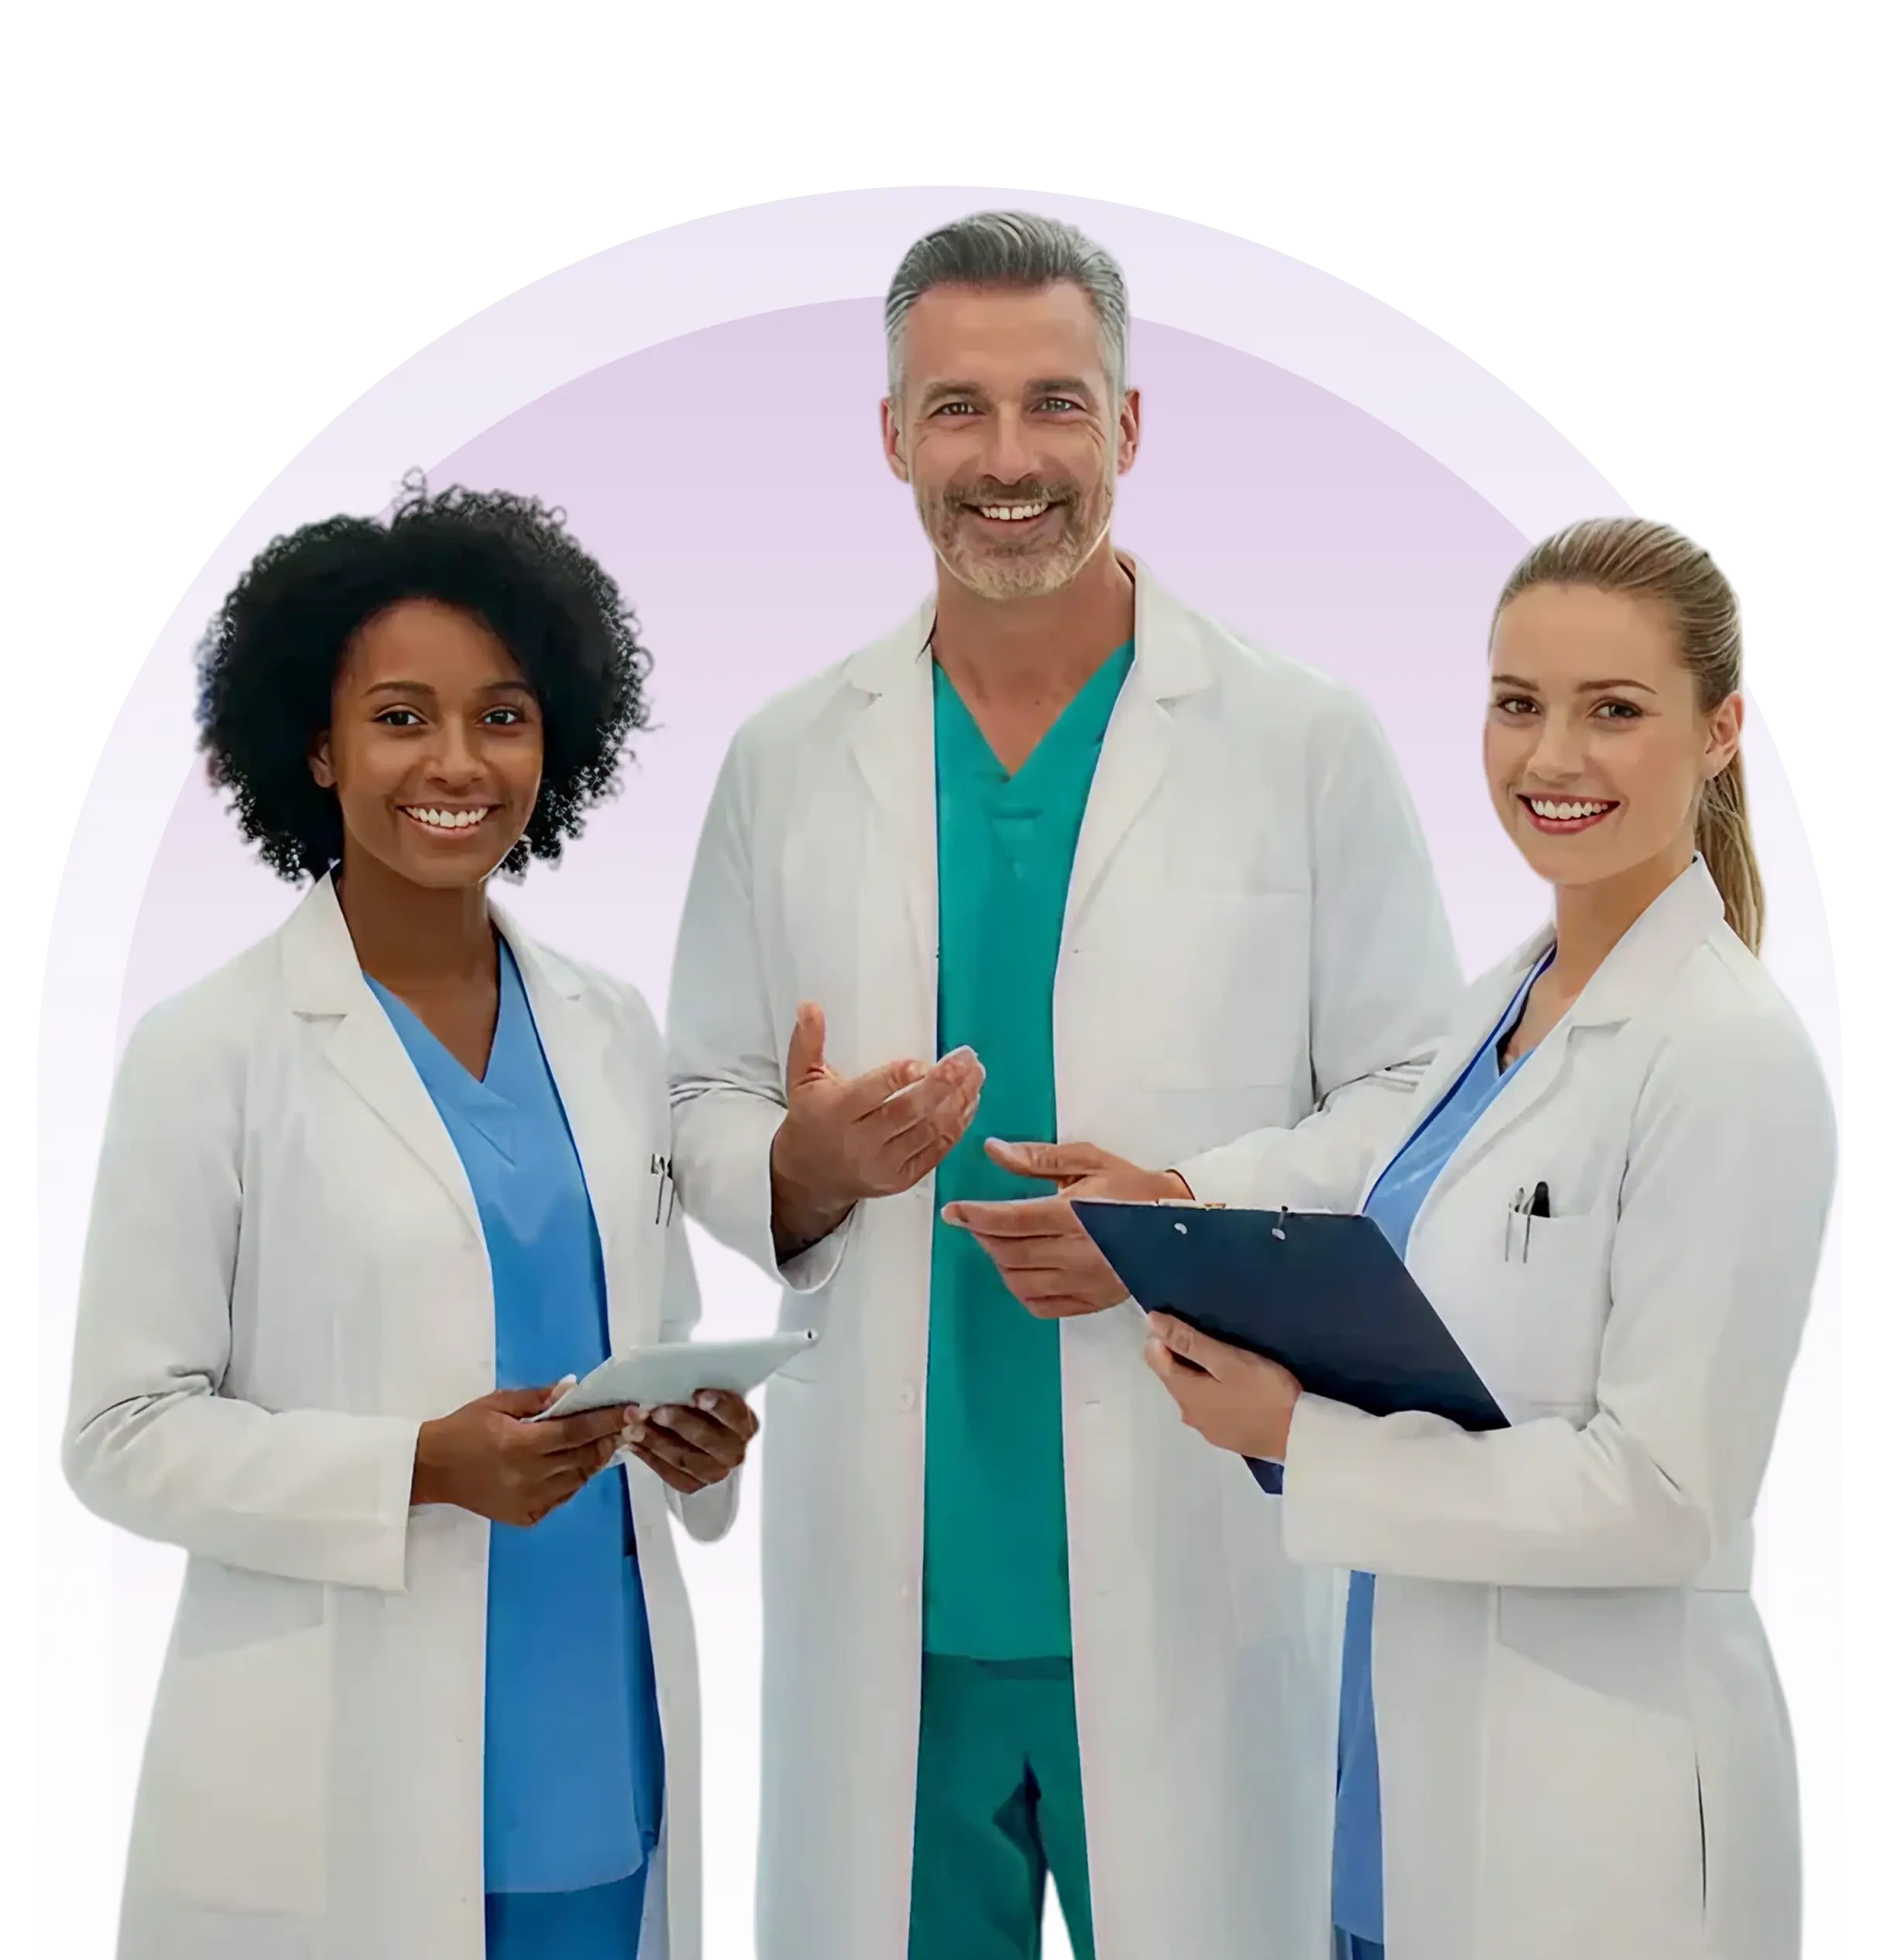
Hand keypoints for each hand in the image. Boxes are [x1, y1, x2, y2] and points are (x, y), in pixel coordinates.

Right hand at [411, 1384, 630, 1526]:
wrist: (431, 1469)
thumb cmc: (464, 1429)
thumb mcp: (497, 1403)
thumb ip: (538, 1398)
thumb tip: (573, 1388)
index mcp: (521, 1445)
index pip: (576, 1431)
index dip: (607, 1420)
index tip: (633, 1410)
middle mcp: (529, 1477)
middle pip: (583, 1458)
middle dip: (609, 1439)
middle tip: (628, 1424)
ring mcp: (529, 1501)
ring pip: (577, 1480)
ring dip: (595, 1460)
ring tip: (607, 1442)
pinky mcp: (526, 1517)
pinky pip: (562, 1497)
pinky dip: (574, 1480)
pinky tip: (576, 1465)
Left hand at [621, 1390, 759, 1495]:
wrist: (698, 1436)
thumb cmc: (702, 1406)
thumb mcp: (708, 1392)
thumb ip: (700, 1388)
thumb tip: (674, 1378)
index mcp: (745, 1424)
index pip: (736, 1415)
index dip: (719, 1406)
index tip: (697, 1394)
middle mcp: (734, 1451)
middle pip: (708, 1439)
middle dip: (679, 1423)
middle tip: (655, 1410)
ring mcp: (714, 1472)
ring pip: (684, 1458)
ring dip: (656, 1440)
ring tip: (633, 1425)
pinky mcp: (693, 1484)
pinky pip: (669, 1474)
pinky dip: (649, 1457)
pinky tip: (632, 1443)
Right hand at [770, 1001, 984, 1257]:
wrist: (810, 1177)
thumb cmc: (811, 1120)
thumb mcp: (801, 1079)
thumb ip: (808, 1041)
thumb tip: (809, 1006)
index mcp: (837, 1112)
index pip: (872, 1094)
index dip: (899, 1078)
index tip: (924, 1062)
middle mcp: (861, 1141)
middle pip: (909, 1112)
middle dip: (943, 1085)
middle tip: (967, 1059)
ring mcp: (884, 1164)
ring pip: (929, 1132)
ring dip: (958, 1101)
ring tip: (975, 1073)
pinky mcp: (902, 1179)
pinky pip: (937, 1152)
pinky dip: (957, 1126)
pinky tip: (969, 1101)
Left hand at [939, 1140, 1192, 1317]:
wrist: (1179, 1224)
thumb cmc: (1134, 1188)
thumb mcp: (1088, 1160)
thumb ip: (1039, 1158)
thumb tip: (995, 1151)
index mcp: (1075, 1215)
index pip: (1011, 1219)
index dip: (975, 1216)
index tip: (953, 1211)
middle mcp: (1077, 1254)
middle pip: (1009, 1252)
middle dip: (983, 1235)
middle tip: (974, 1221)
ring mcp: (1083, 1283)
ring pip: (1019, 1281)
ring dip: (998, 1261)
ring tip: (997, 1241)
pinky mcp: (1090, 1301)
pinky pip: (1040, 1305)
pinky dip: (1019, 1289)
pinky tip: (1019, 1269)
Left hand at [1142, 1314, 1301, 1461]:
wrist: (1301, 1436)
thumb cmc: (1264, 1391)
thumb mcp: (1228, 1360)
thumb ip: (1189, 1341)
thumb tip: (1151, 1322)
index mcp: (1184, 1394)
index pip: (1154, 1359)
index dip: (1161, 1336)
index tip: (1182, 1321)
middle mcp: (1189, 1415)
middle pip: (1173, 1377)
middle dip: (1180, 1354)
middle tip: (1208, 1336)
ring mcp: (1208, 1430)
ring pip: (1191, 1393)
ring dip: (1198, 1374)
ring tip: (1222, 1358)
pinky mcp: (1226, 1437)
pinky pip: (1209, 1407)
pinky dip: (1212, 1392)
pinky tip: (1233, 1385)